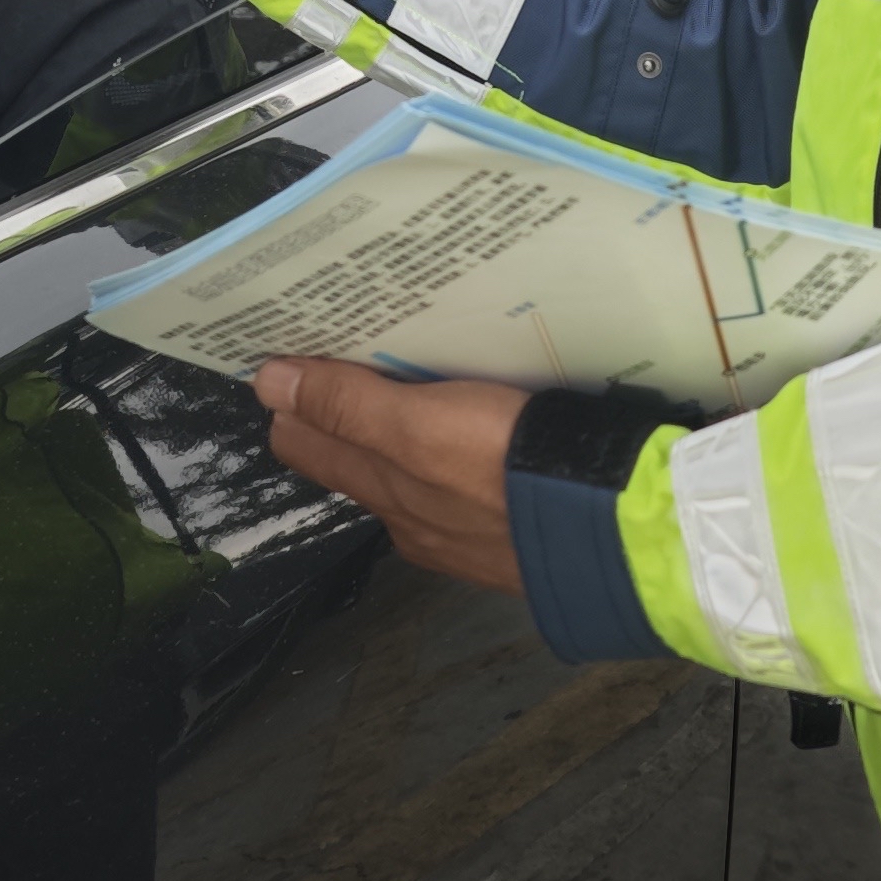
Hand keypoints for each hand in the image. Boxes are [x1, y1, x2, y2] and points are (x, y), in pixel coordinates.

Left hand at [253, 359, 525, 594]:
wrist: (615, 528)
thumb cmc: (510, 466)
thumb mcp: (422, 428)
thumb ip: (349, 407)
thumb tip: (266, 384)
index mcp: (383, 489)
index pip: (306, 443)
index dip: (292, 399)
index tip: (286, 352)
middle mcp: (411, 518)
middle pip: (351, 457)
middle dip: (336, 410)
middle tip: (335, 349)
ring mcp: (461, 531)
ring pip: (407, 471)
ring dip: (397, 430)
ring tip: (406, 379)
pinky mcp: (509, 531)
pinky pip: (459, 484)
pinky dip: (450, 454)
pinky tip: (474, 433)